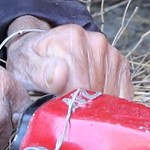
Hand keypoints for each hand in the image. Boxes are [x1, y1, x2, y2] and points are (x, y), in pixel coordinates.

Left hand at [2, 16, 135, 100]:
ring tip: (77, 103)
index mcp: (73, 38)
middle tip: (66, 109)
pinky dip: (110, 105)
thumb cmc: (33, 61)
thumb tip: (60, 75)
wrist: (43, 50)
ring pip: (111, 96)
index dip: (70, 103)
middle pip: (97, 91)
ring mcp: (112, 53)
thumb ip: (39, 71)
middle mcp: (97, 42)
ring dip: (97, 108)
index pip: (80, 84)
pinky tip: (93, 102)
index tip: (57, 111)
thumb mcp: (25, 65)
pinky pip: (123, 95)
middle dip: (83, 106)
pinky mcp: (122, 66)